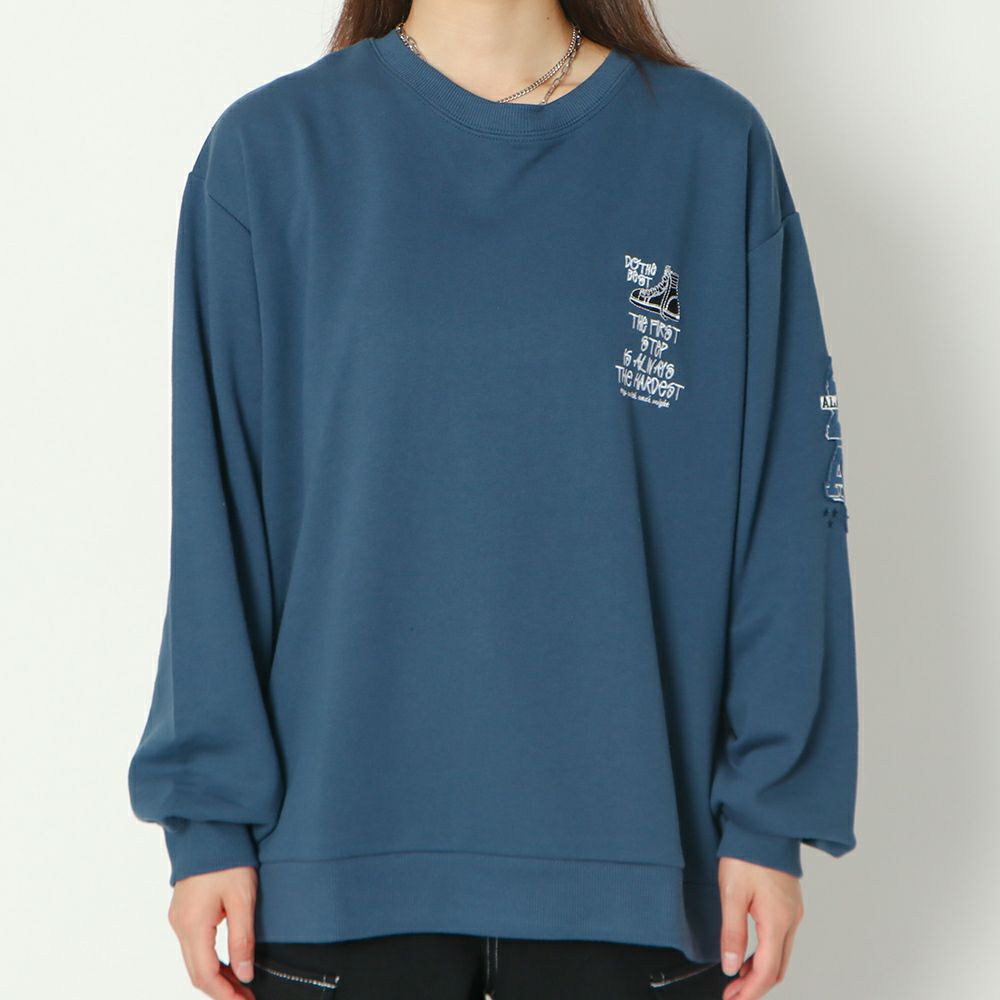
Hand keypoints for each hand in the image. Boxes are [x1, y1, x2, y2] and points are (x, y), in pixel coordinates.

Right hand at [167, 866, 258, 997]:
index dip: (225, 995)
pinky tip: (228, 964)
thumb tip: (243, 975)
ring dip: (216, 978)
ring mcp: (179, 918)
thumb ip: (242, 938)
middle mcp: (180, 926)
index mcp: (192, 925)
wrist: (209, 828)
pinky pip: (194, 947)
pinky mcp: (183, 911)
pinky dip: (211, 961)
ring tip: (242, 987)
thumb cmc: (228, 858)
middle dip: (221, 991)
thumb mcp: (242, 898)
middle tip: (247, 999)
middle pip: (197, 973)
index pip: (206, 975)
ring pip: (194, 961)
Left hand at [718, 856, 803, 999]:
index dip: (750, 991)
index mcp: (778, 921)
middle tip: (733, 995)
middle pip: (778, 968)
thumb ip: (732, 933)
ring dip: (761, 971)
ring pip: (781, 955)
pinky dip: (766, 954)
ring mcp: (793, 912)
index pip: (767, 971)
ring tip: (737, 979)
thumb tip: (731, 967)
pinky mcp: (789, 904)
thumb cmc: (746, 854)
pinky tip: (749, 955)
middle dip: (756, 987)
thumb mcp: (731, 893)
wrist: (763, 825)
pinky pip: (782, 940)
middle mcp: (791, 920)